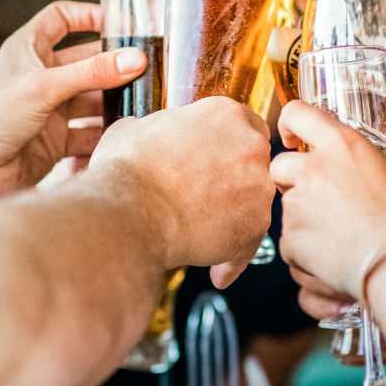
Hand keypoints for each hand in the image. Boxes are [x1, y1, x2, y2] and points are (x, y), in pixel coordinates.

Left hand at [0, 2, 146, 223]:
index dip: (88, 15)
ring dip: (112, 101)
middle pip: (84, 62)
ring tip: (142, 102)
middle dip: (112, 64)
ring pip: (90, 99)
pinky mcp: (55, 141)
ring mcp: (48, 110)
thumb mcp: (44, 88)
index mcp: (25, 50)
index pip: (59, 19)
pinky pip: (87, 132)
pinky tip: (123, 134)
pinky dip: (104, 134)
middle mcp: (38, 77)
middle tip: (144, 67)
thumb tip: (135, 58)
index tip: (120, 21)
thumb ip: (92, 72)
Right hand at [90, 97, 272, 285]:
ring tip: (204, 240)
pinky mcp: (256, 224)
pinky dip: (232, 258)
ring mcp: (258, 186)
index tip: (214, 162)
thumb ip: (153, 128)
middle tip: (207, 199)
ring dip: (233, 221)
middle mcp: (251, 145)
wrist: (129, 213)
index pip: (243, 126)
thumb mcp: (131, 131)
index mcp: (225, 114)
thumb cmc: (126, 170)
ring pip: (253, 205)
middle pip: (253, 164)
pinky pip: (248, 243)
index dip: (227, 147)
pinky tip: (215, 272)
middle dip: (234, 182)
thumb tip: (141, 130)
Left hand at [270, 100, 385, 299]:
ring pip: (287, 208)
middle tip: (317, 196)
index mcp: (343, 145)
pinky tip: (333, 260)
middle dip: (292, 179)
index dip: (291, 124)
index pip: (298, 114)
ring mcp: (298, 205)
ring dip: (304, 219)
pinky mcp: (291, 240)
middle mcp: (313, 170)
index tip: (291, 136)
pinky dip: (305, 252)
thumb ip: (382, 176)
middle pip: (280, 164)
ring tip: (338, 238)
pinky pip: (291, 243)